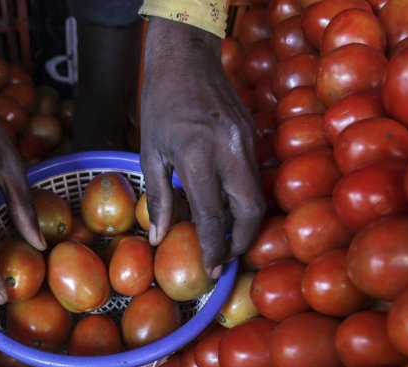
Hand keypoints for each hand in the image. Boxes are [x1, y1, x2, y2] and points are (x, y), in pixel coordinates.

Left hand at [140, 17, 264, 276]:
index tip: (212, 269)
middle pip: (250, 210)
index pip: (212, 214)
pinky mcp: (254, 135)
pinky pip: (254, 175)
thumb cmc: (160, 103)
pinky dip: (244, 196)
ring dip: (246, 221)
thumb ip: (157, 197)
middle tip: (226, 257)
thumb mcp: (150, 151)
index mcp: (197, 155)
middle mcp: (229, 150)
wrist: (187, 56)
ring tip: (228, 238)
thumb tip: (158, 238)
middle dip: (242, 241)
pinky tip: (229, 205)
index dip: (214, 247)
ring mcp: (247, 141)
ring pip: (257, 194)